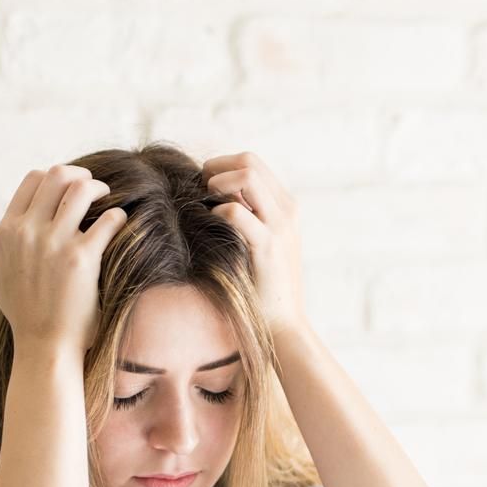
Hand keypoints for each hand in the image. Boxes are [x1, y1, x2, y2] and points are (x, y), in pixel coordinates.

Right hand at [0, 164, 127, 355]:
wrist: (44, 345)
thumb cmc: (22, 314)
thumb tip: (6, 224)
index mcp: (7, 231)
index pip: (33, 180)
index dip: (56, 177)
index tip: (70, 187)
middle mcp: (28, 232)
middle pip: (58, 176)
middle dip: (81, 175)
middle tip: (95, 187)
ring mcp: (54, 243)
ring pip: (82, 190)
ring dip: (100, 190)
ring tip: (109, 200)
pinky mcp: (82, 259)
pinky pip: (108, 220)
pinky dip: (117, 217)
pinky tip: (120, 224)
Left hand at [202, 151, 307, 338]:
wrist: (284, 325)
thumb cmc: (264, 288)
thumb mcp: (260, 244)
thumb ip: (248, 216)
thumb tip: (212, 193)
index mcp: (286, 207)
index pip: (252, 162)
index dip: (222, 166)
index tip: (204, 188)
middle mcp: (287, 211)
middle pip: (249, 161)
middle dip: (216, 169)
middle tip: (199, 192)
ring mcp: (281, 227)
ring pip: (246, 175)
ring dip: (217, 184)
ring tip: (205, 206)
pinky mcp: (268, 246)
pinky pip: (236, 210)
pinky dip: (217, 212)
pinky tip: (211, 228)